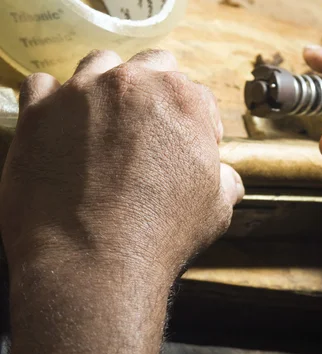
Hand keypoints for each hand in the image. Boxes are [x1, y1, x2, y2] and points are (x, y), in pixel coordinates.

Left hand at [1, 49, 243, 279]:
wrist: (93, 263)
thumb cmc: (160, 235)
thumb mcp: (216, 209)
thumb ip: (226, 181)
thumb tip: (227, 177)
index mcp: (183, 101)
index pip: (198, 95)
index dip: (198, 123)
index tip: (189, 146)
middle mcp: (133, 84)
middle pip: (152, 66)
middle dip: (158, 91)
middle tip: (152, 128)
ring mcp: (80, 92)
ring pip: (99, 64)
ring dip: (108, 85)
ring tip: (105, 122)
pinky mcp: (38, 111)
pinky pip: (43, 85)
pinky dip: (54, 100)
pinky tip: (62, 128)